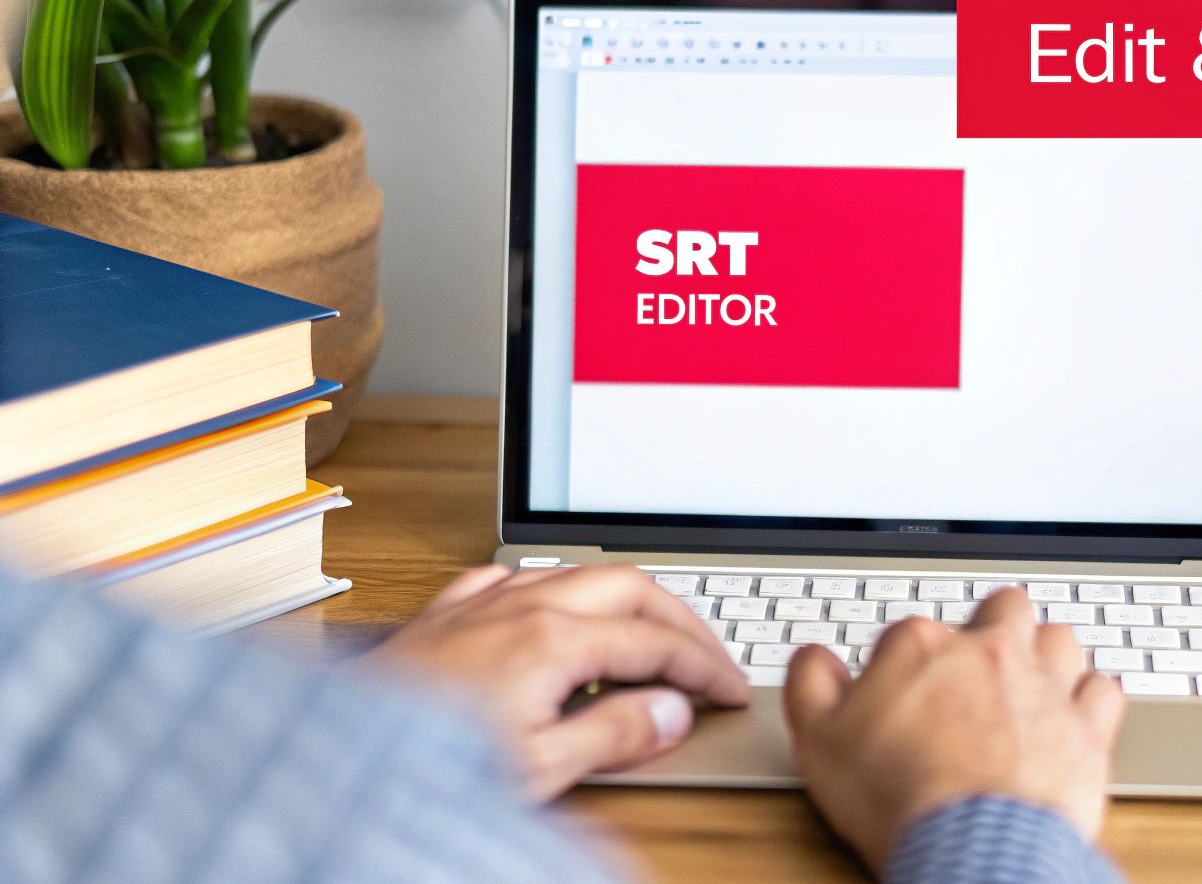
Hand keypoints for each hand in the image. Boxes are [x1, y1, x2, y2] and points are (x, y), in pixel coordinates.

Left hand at [364, 563, 749, 799]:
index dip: (704, 668)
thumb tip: (672, 710)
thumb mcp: (538, 769)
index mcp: (553, 640)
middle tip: (707, 660)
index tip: (729, 694)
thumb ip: (613, 733)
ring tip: (647, 634)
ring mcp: (480, 603)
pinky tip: (554, 608)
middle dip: (680, 620)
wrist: (331, 760)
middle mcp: (521, 605)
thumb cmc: (422, 769)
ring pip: (576, 572)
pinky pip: (514, 576)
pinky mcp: (444, 614)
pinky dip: (555, 589)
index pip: (656, 643)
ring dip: (624, 599)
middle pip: (630, 589)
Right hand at [782, 589, 1125, 872]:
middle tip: (977, 662)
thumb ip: (812, 685)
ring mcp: (1043, 685)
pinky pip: (1103, 689)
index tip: (899, 695)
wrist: (973, 846)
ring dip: (1045, 653)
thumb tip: (814, 658)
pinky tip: (1074, 713)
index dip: (904, 662)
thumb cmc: (899, 796)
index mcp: (922, 646)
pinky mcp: (1085, 727)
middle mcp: (988, 652)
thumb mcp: (819, 741)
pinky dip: (1091, 697)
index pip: (912, 631)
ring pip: (1058, 638)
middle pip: (1000, 609)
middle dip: (991, 626)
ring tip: (1030, 680)